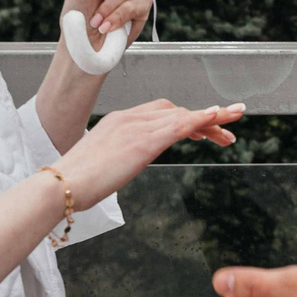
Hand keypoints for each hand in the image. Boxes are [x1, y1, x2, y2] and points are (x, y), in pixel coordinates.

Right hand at [54, 99, 240, 206]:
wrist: (61, 185)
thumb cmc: (75, 181)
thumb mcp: (101, 163)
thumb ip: (118, 158)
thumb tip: (125, 165)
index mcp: (119, 121)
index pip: (161, 112)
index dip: (186, 118)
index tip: (204, 130)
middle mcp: (130, 118)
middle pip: (176, 111)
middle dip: (204, 120)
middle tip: (227, 134)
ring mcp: (137, 128)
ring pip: (183, 116)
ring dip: (213, 119)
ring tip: (235, 124)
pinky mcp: (143, 143)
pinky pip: (179, 125)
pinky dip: (201, 119)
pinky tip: (219, 117)